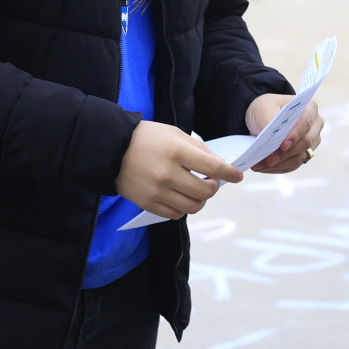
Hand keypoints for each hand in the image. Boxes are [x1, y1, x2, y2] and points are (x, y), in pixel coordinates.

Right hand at [116, 121, 243, 219]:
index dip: (230, 174)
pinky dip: (183, 208)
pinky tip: (181, 197)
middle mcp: (167, 174)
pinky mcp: (146, 203)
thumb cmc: (146, 137)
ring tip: (197, 189)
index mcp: (176, 152)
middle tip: (211, 181)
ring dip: (201, 200)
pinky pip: (174, 214)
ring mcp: (156, 191)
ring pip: (192, 206)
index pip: (213, 168)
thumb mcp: (175, 133)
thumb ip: (199, 149)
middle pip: (205, 192)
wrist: (110, 148)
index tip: (238, 176)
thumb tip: (221, 164)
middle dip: (214, 187)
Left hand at [246, 94, 324, 173]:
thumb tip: (274, 136)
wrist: (262, 118)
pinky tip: (264, 167)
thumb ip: (270, 120)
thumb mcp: (263, 109)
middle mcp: (315, 125)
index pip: (306, 123)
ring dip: (280, 164)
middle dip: (286, 154)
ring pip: (300, 157)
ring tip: (260, 165)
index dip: (295, 135)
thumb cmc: (265, 109)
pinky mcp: (304, 154)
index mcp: (309, 108)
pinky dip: (278, 167)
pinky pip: (294, 165)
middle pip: (305, 143)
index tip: (283, 146)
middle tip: (268, 160)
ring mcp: (312, 141)